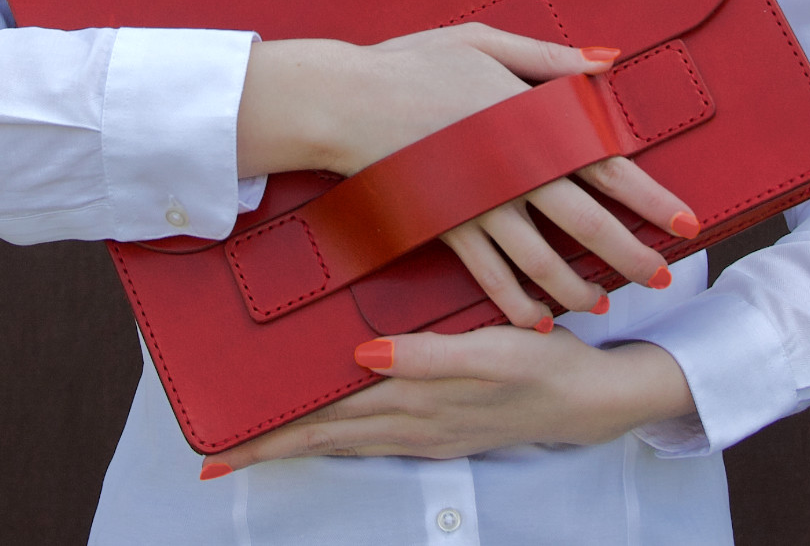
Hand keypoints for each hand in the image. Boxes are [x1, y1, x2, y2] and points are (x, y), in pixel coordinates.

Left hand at [201, 326, 694, 472]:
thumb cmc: (542, 363)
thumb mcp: (491, 350)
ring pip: (348, 441)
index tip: (222, 448)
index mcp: (414, 405)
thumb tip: (363, 357)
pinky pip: (375, 438)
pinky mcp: (443, 426)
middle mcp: (412, 425)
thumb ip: (429, 355)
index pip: (327, 423)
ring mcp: (427, 432)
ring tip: (258, 448)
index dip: (274, 435)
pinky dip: (341, 438)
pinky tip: (333, 430)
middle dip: (271, 449)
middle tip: (217, 459)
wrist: (593, 397)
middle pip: (327, 439)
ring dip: (301, 445)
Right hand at [237, 24, 698, 325]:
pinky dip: (516, 304)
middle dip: (630, 255)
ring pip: (542, 261)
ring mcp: (480, 205)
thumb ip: (549, 56)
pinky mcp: (448, 226)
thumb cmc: (415, 62)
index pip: (606, 165)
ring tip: (603, 304)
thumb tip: (609, 60)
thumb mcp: (484, 42)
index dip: (650, 197)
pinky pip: (489, 275)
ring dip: (578, 287)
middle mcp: (513, 171)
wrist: (347, 102)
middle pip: (586, 223)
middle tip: (661, 278)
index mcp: (530, 121)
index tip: (687, 223)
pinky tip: (536, 320)